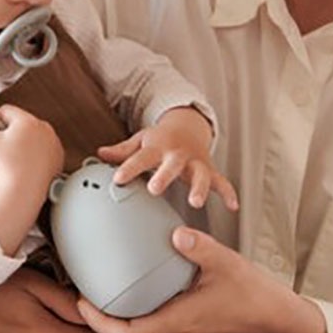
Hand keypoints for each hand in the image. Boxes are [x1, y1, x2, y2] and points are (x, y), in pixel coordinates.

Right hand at [0, 104, 64, 252]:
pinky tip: (28, 164)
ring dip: (24, 142)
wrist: (24, 191)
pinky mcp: (59, 155)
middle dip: (10, 132)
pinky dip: (37, 153)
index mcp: (27, 120)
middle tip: (4, 150)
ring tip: (16, 158)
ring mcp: (53, 141)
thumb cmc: (8, 167)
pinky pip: (44, 147)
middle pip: (20, 122)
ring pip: (33, 135)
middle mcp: (44, 127)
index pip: (6, 110)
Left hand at [76, 227, 326, 332]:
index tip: (81, 302)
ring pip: (135, 332)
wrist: (268, 314)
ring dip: (115, 316)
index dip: (97, 323)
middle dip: (98, 318)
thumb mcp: (223, 262)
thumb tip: (176, 234)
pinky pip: (149, 325)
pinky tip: (130, 289)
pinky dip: (133, 312)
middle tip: (81, 291)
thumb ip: (198, 247)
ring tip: (99, 287)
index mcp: (174, 323)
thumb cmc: (247, 292)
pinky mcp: (181, 330)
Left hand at [97, 107, 238, 209]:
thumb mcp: (140, 141)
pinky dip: (228, 193)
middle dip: (164, 176)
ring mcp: (195, 162)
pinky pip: (221, 182)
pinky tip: (233, 206)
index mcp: (157, 148)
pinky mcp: (209, 169)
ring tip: (195, 202)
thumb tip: (99, 154)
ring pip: (200, 175)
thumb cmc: (160, 139)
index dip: (129, 168)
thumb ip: (122, 151)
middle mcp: (177, 155)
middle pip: (171, 165)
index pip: (140, 158)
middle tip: (155, 189)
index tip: (118, 179)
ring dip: (198, 188)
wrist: (187, 127)